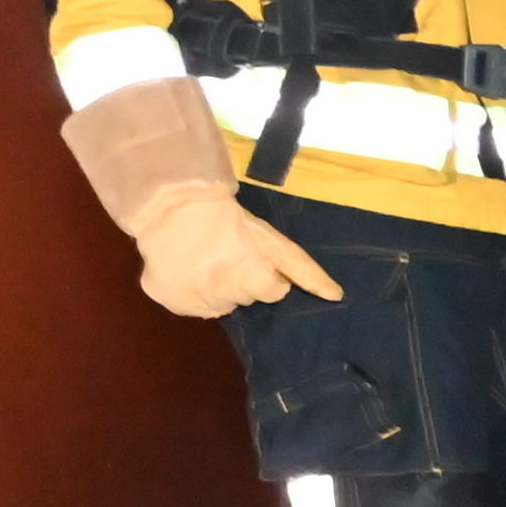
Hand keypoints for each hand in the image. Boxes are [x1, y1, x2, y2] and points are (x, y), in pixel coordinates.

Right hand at [127, 183, 344, 319]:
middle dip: (241, 281)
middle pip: (243, 297)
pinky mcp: (168, 299)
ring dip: (214, 288)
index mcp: (254, 282)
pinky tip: (184, 269)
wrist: (171, 201)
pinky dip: (186, 291)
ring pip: (216, 303)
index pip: (273, 291)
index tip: (253, 254)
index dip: (265, 272)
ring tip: (205, 259)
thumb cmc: (230, 218)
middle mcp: (226, 299)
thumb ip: (304, 270)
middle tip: (228, 253)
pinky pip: (186, 304)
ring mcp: (195, 303)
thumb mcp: (273, 240)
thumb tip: (336, 297)